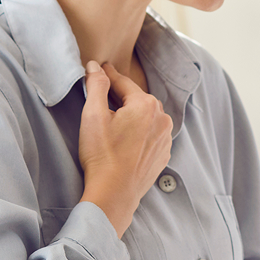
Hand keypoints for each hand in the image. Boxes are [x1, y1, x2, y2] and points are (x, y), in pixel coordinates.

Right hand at [78, 60, 173, 236]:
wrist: (115, 192)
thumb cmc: (102, 154)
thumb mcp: (93, 115)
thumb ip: (96, 86)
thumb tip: (95, 67)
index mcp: (146, 105)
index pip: (123, 84)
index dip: (108, 76)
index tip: (100, 67)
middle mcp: (162, 119)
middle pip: (137, 99)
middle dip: (121, 96)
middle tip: (104, 93)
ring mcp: (166, 138)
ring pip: (146, 117)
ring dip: (132, 115)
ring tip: (115, 118)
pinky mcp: (163, 154)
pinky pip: (151, 134)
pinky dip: (140, 132)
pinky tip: (126, 138)